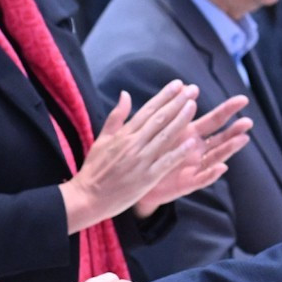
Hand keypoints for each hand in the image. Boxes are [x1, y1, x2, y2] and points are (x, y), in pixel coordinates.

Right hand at [60, 82, 199, 230]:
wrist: (87, 197)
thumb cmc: (94, 169)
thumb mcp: (102, 139)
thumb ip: (116, 116)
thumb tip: (126, 94)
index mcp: (124, 134)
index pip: (148, 110)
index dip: (164, 96)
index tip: (178, 84)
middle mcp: (133, 144)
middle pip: (159, 119)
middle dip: (177, 102)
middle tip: (193, 89)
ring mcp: (140, 161)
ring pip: (164, 136)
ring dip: (180, 120)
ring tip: (193, 106)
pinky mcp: (146, 178)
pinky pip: (165, 163)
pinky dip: (178, 152)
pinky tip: (191, 143)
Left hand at [132, 95, 252, 216]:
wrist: (133, 177)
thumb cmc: (147, 150)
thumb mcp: (158, 126)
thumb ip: (172, 106)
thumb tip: (183, 85)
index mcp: (190, 133)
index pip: (213, 120)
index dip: (228, 111)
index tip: (243, 101)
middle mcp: (196, 150)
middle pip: (220, 138)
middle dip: (235, 129)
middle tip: (249, 121)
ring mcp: (194, 167)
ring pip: (215, 157)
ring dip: (229, 149)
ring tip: (242, 140)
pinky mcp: (186, 183)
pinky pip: (201, 179)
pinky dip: (211, 174)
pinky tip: (222, 168)